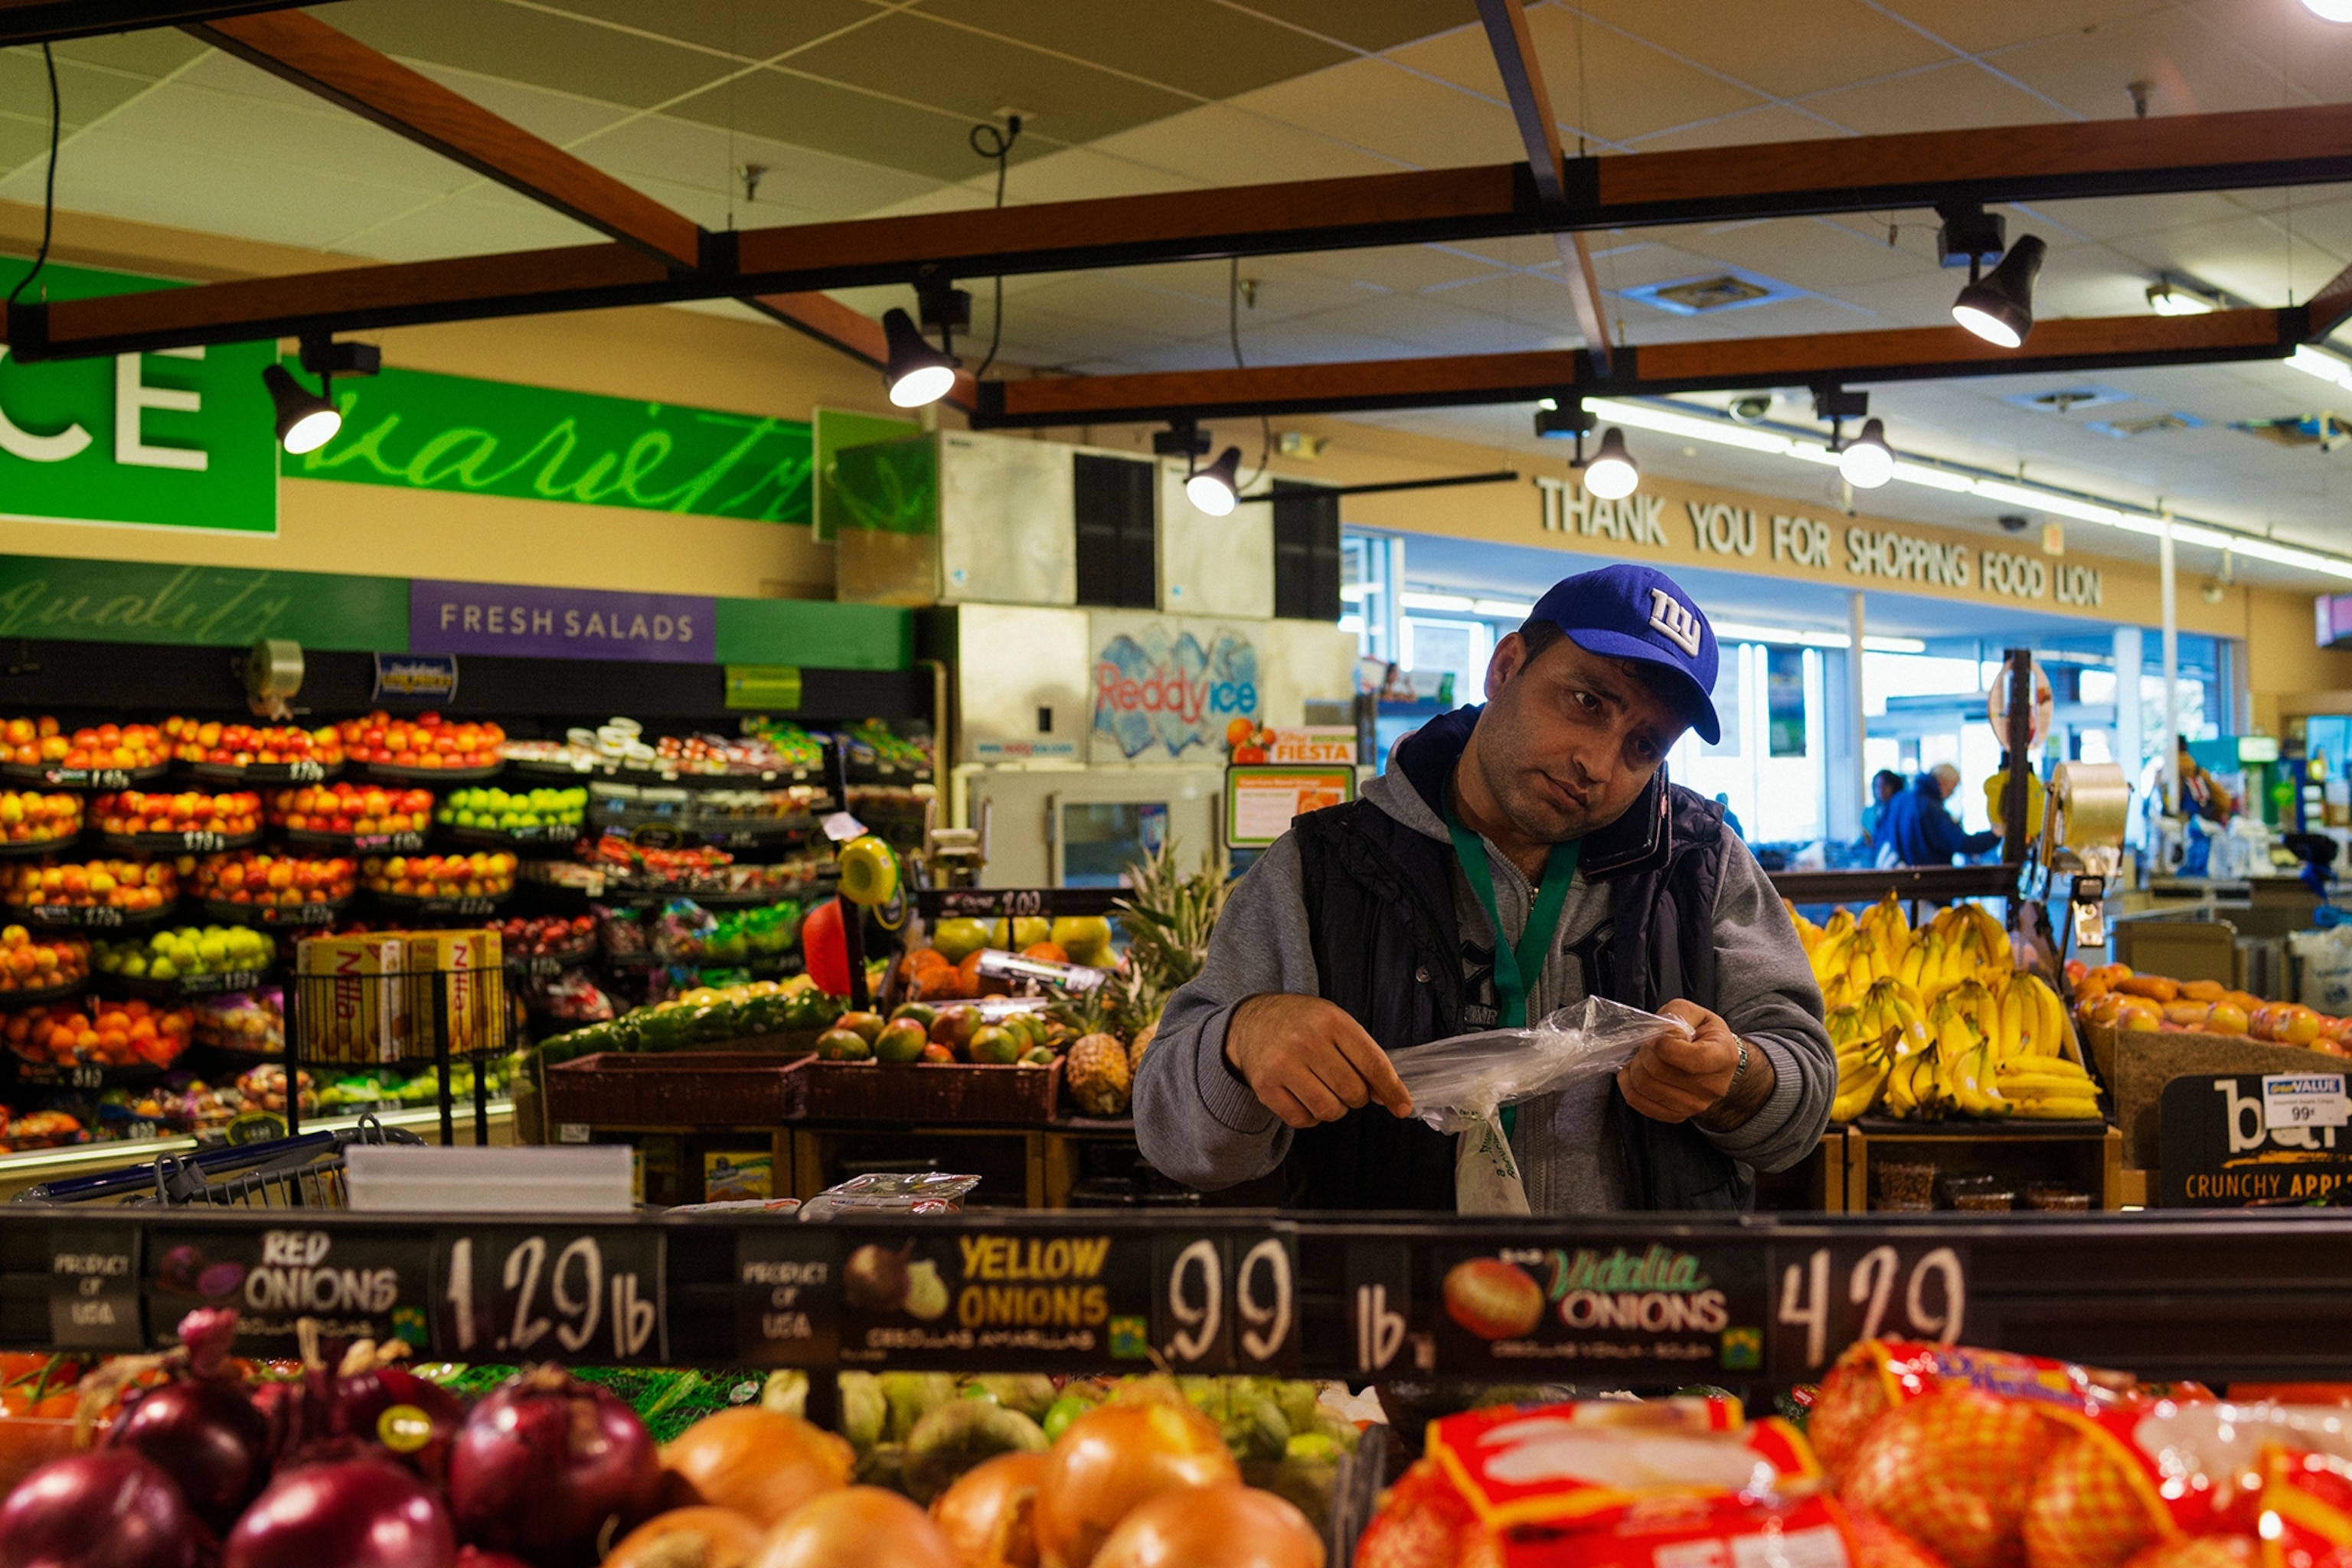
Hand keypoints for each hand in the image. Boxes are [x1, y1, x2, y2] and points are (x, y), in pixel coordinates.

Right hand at [1223, 993, 1414, 1129]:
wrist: (1251, 1022)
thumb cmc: (1302, 1024)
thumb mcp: (1335, 1023)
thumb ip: (1363, 1054)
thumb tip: (1385, 1095)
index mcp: (1331, 1021)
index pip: (1373, 1064)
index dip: (1392, 1090)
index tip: (1402, 1107)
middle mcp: (1306, 1041)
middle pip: (1353, 1092)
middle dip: (1356, 1097)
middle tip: (1345, 1085)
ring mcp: (1283, 1065)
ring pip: (1329, 1110)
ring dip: (1334, 1108)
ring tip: (1324, 1090)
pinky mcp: (1266, 1087)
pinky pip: (1303, 1120)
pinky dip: (1310, 1116)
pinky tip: (1304, 1096)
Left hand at [1616, 1000, 1772, 1129]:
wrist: (1716, 1065)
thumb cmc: (1704, 1036)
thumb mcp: (1696, 1014)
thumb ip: (1678, 1015)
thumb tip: (1662, 1033)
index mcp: (1722, 1057)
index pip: (1687, 1056)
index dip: (1663, 1043)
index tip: (1659, 1036)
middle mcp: (1711, 1086)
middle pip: (1659, 1070)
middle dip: (1644, 1052)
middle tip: (1648, 1044)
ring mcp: (1694, 1105)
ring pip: (1644, 1086)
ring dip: (1635, 1067)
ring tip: (1643, 1058)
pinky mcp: (1676, 1115)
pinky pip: (1638, 1101)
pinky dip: (1629, 1084)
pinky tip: (1637, 1072)